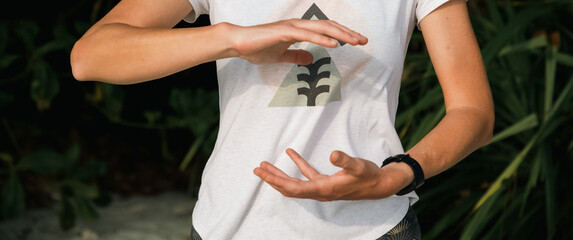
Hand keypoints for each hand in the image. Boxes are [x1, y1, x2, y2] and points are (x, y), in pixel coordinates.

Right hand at [224, 19, 367, 64]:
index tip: (357, 42)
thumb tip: (310, 59)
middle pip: (328, 27)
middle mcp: (298, 25)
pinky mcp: (284, 32)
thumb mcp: (281, 56)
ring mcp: (291, 27)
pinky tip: (334, 44)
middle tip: (364, 41)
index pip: (325, 30)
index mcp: (298, 30)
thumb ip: (296, 56)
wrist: (237, 43)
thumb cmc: (256, 48)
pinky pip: (307, 35)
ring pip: (321, 28)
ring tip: (355, 41)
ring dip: (340, 35)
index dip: (342, 35)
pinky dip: (322, 38)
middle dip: (347, 33)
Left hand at [253, 148, 413, 200]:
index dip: (276, 180)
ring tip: (265, 165)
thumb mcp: (358, 166)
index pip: (293, 187)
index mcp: (323, 189)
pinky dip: (297, 164)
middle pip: (289, 188)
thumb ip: (345, 161)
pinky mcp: (326, 182)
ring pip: (295, 183)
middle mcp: (319, 191)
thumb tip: (333, 154)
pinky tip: (290, 153)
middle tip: (256, 169)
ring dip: (280, 174)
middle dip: (272, 179)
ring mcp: (322, 187)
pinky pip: (307, 174)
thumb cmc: (369, 176)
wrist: (380, 184)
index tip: (262, 172)